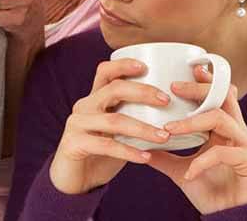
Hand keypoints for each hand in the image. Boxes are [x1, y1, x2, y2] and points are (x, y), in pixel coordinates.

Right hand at [49, 59, 171, 194]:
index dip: (124, 65)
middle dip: (142, 92)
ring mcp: (77, 124)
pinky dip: (128, 152)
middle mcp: (84, 106)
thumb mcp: (117, 131)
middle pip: (113, 90)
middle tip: (166, 100)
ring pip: (114, 120)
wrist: (74, 180)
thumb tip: (173, 111)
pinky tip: (146, 158)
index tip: (147, 66)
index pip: (105, 72)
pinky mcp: (74, 144)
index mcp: (94, 98)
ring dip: (142, 128)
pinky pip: (106, 145)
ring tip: (164, 136)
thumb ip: (134, 118)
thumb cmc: (101, 153)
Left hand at [147, 67, 246, 214]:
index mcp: (225, 129)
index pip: (219, 96)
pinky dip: (202, 162)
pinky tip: (189, 172)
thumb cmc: (211, 190)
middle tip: (173, 88)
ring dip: (193, 122)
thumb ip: (164, 155)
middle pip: (223, 98)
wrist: (231, 220)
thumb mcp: (182, 169)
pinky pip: (224, 154)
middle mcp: (240, 133)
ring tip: (170, 129)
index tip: (185, 70)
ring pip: (221, 120)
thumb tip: (138, 143)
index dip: (206, 80)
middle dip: (198, 90)